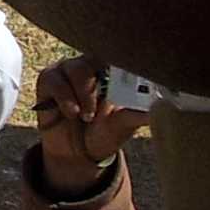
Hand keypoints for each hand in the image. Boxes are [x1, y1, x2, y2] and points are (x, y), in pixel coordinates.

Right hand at [31, 54, 149, 198]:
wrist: (77, 153)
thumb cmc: (105, 133)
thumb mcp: (125, 125)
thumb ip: (138, 113)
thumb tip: (160, 107)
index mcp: (114, 71)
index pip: (119, 55)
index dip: (124, 61)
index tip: (130, 75)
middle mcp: (90, 65)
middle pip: (96, 56)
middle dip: (103, 79)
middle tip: (108, 102)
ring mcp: (68, 70)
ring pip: (76, 68)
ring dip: (84, 94)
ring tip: (88, 116)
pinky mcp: (48, 79)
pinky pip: (55, 80)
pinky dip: (65, 98)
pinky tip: (72, 113)